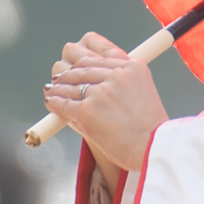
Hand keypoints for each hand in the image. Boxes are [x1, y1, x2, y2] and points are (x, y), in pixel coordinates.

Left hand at [43, 33, 165, 187]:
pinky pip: (64, 103)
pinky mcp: (87, 110)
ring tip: (52, 90)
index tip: (76, 63)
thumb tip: (93, 84)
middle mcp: (116, 75)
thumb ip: (120, 85)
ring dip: (58, 88)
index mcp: (132, 67)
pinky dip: (55, 102)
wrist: (153, 148)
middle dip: (68, 73)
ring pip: (70, 84)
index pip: (100, 55)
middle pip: (82, 67)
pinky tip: (51, 102)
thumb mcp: (142, 94)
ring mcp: (100, 92)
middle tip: (59, 78)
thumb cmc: (150, 129)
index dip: (83, 60)